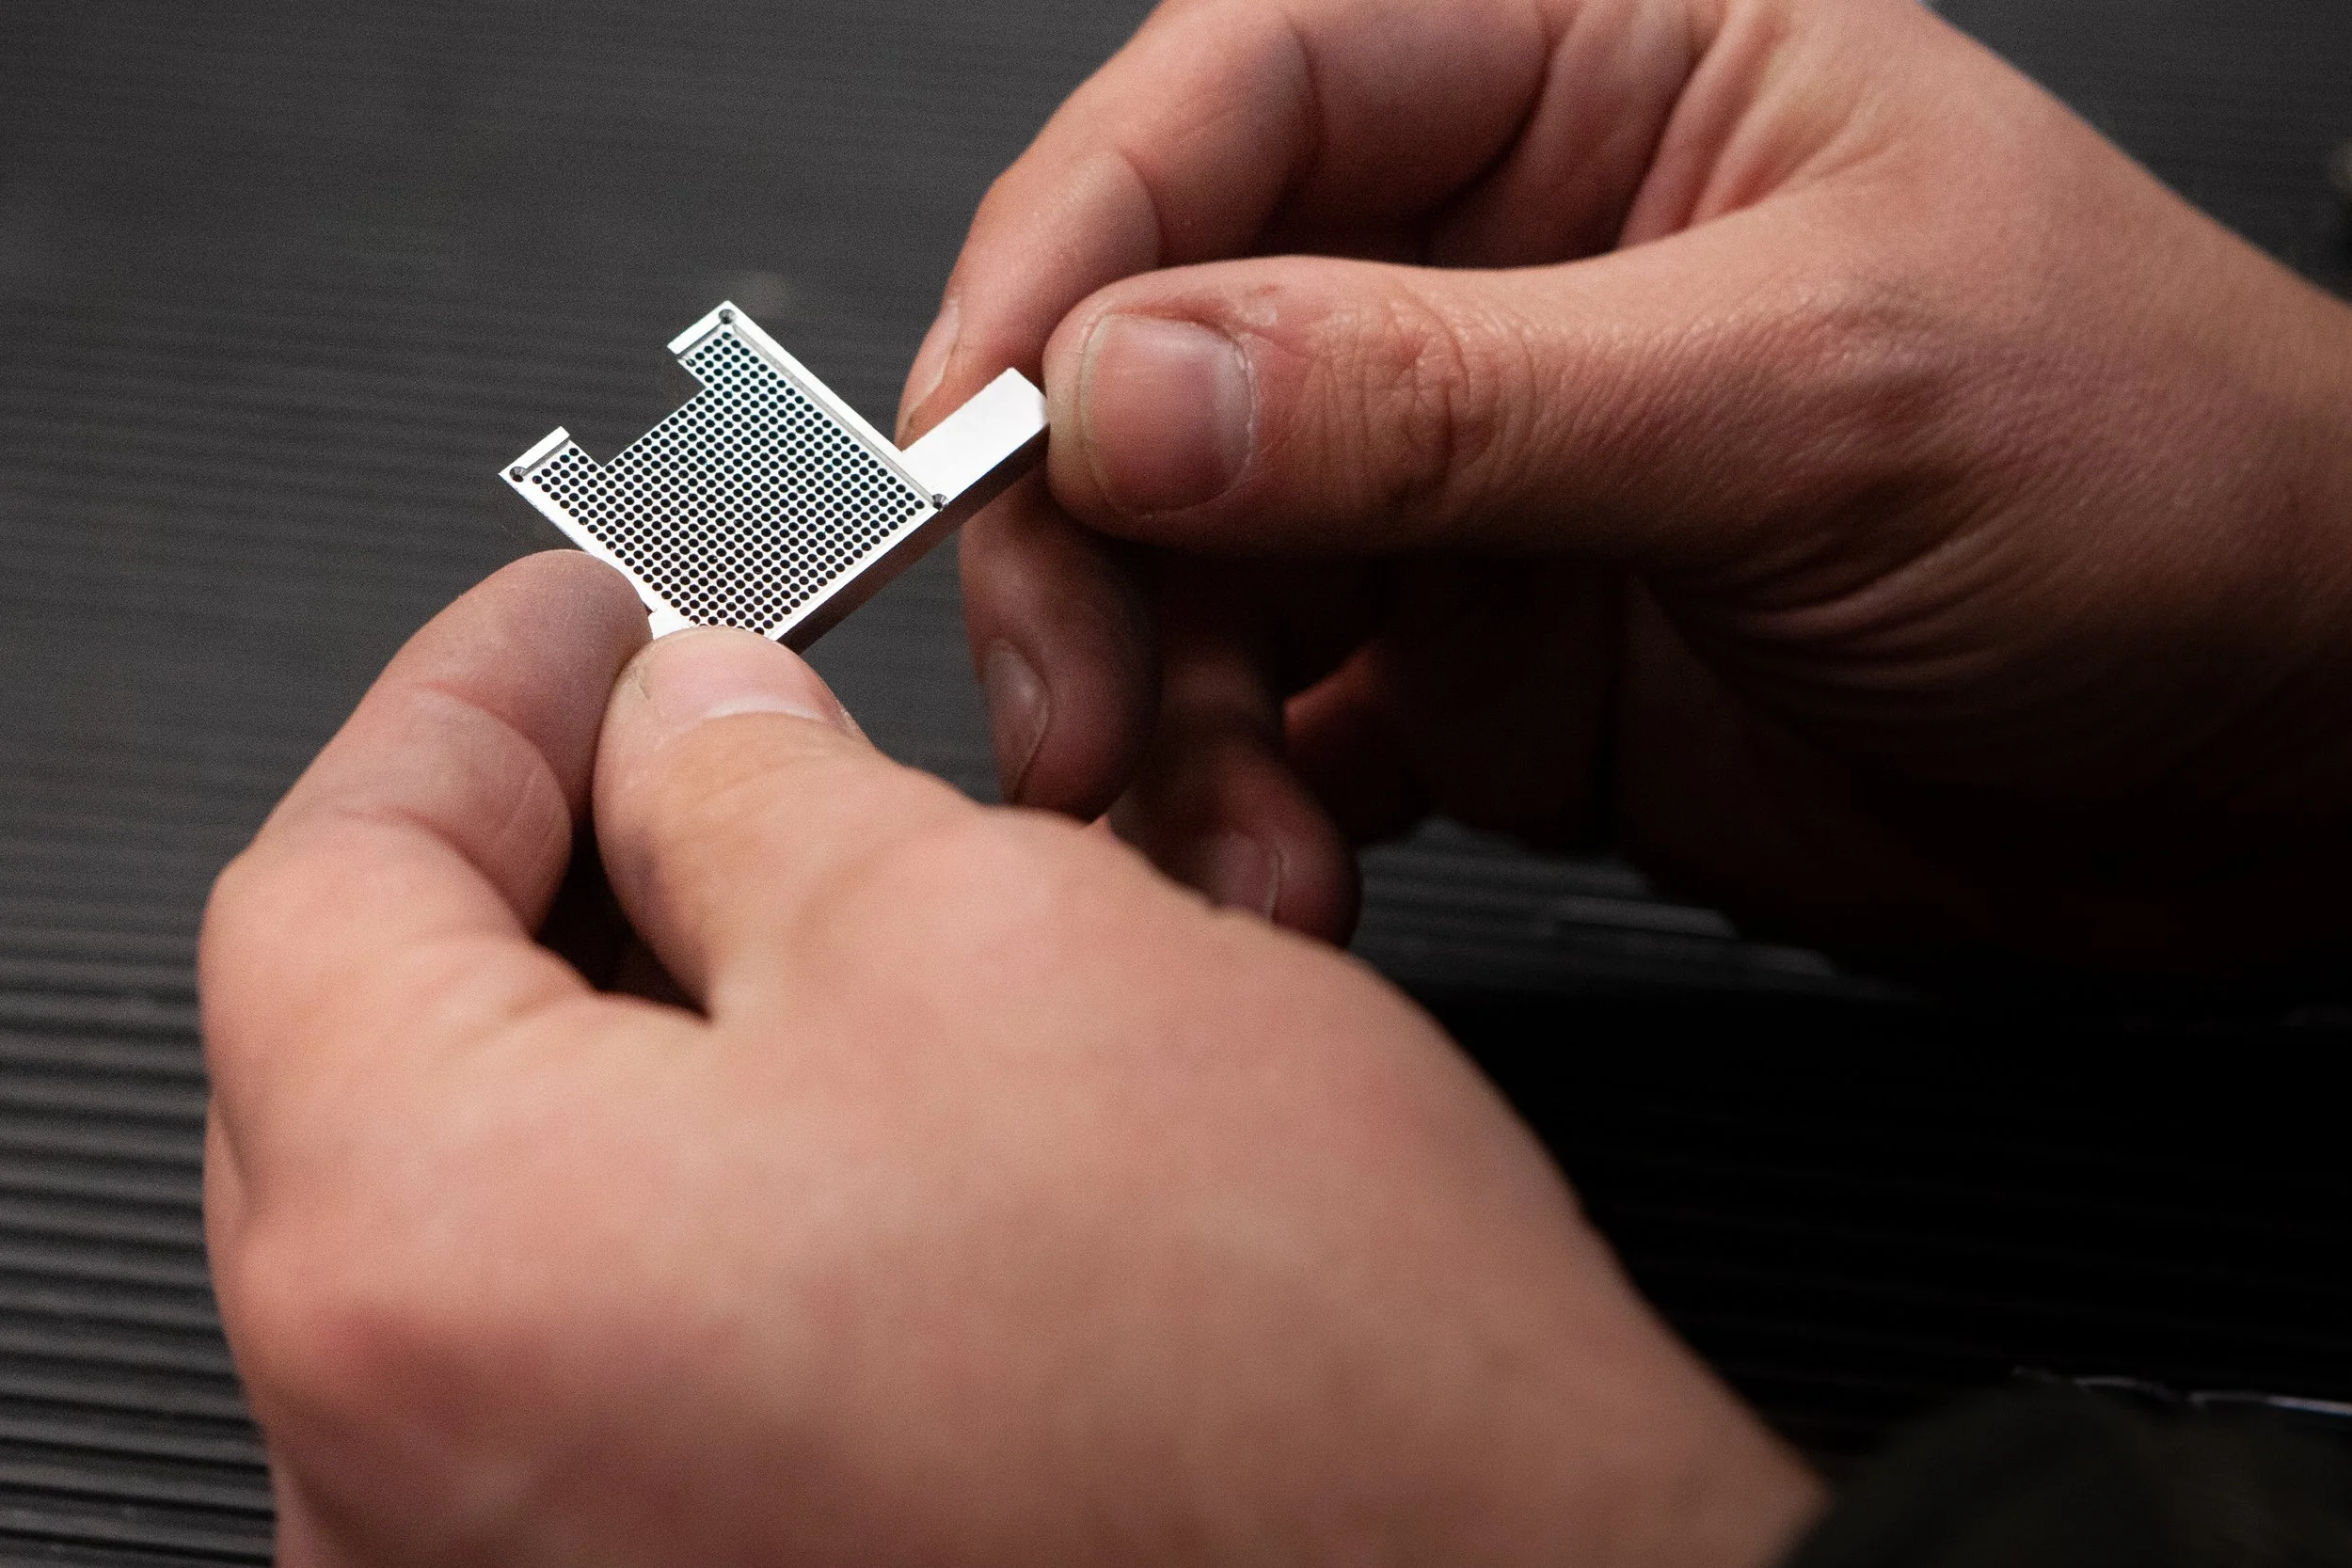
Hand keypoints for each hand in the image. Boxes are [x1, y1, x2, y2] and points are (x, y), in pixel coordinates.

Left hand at [201, 552, 1820, 1566]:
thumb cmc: (1275, 1374)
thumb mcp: (989, 933)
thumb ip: (754, 789)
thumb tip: (684, 730)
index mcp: (435, 1265)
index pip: (327, 880)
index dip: (473, 698)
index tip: (580, 618)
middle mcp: (410, 1488)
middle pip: (380, 1064)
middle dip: (554, 856)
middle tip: (691, 735)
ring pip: (504, 1221)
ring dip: (634, 1028)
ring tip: (805, 914)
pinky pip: (594, 1369)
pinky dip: (685, 1205)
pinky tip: (839, 1123)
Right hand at [905, 0, 2351, 972]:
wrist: (2271, 762)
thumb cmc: (2156, 482)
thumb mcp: (1806, 402)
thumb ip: (1447, 397)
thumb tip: (1132, 387)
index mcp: (1579, 72)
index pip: (1235, 103)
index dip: (1071, 254)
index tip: (987, 428)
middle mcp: (1482, 261)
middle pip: (1151, 354)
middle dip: (1084, 547)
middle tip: (1080, 710)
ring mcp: (1458, 472)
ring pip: (1181, 564)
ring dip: (1162, 721)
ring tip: (1232, 857)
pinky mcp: (1462, 657)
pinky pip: (1267, 717)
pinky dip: (1239, 808)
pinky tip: (1288, 883)